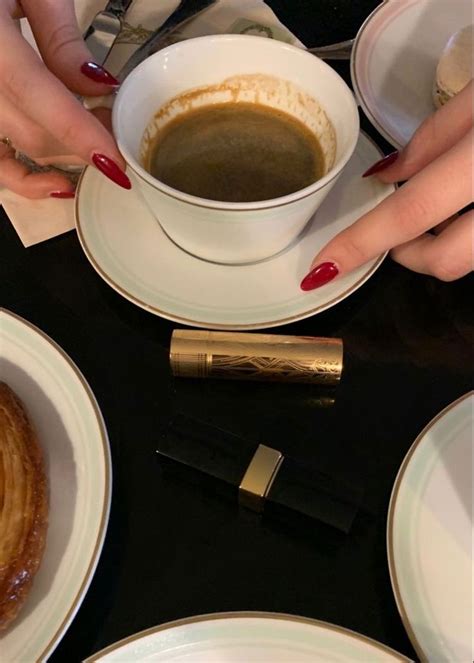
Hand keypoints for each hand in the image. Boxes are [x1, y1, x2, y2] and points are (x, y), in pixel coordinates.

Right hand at [0, 0, 129, 197]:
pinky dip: (24, 178)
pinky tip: (59, 182)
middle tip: (120, 126)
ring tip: (99, 138)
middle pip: (34, 131)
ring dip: (67, 153)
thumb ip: (60, 37)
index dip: (79, 133)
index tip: (115, 162)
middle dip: (85, 141)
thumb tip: (97, 87)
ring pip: (21, 146)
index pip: (37, 95)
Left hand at [301, 81, 472, 289]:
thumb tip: (390, 174)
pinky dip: (465, 234)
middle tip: (395, 232)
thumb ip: (433, 138)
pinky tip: (463, 209)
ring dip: (440, 245)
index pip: (409, 213)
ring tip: (437, 213)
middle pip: (444, 258)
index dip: (360, 244)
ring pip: (468, 259)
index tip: (323, 266)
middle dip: (407, 254)